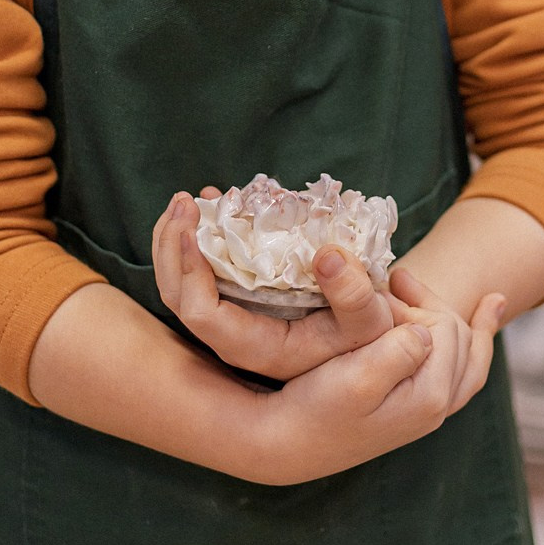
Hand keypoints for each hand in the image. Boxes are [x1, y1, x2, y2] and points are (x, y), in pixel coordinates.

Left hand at [152, 188, 397, 381]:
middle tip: (184, 200)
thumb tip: (326, 256)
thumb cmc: (369, 336)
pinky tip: (211, 204)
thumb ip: (352, 294)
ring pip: (182, 282)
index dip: (190, 272)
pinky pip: (205, 269)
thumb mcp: (371, 319)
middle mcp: (236, 335)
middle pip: (179, 295)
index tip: (195, 230)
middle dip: (171, 246)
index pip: (202, 314)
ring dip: (176, 238)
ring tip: (188, 198)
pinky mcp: (242, 298)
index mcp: (256, 346)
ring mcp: (235, 316)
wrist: (371, 345)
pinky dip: (198, 236)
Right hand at [249, 283, 505, 485]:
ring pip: (467, 351)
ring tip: (416, 283)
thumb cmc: (315, 408)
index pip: (444, 326)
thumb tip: (426, 329)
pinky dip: (477, 336)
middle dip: (427, 302)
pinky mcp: (415, 410)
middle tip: (391, 280)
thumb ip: (398, 351)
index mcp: (430, 398)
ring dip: (445, 312)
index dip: (414, 301)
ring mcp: (429, 411)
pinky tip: (488, 308)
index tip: (380, 292)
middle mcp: (439, 408)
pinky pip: (463, 369)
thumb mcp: (355, 378)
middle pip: (458, 335)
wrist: (286, 445)